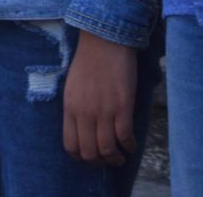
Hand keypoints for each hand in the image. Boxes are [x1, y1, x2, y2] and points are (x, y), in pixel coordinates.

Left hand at [61, 30, 136, 166]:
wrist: (105, 40)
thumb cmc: (89, 59)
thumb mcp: (72, 86)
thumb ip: (76, 108)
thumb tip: (83, 127)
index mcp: (70, 108)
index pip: (71, 145)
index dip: (81, 157)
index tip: (90, 157)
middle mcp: (85, 113)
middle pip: (89, 152)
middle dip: (99, 162)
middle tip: (108, 160)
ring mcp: (103, 111)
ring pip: (107, 149)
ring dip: (115, 159)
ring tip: (121, 157)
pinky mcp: (122, 106)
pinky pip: (125, 136)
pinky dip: (129, 146)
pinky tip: (132, 145)